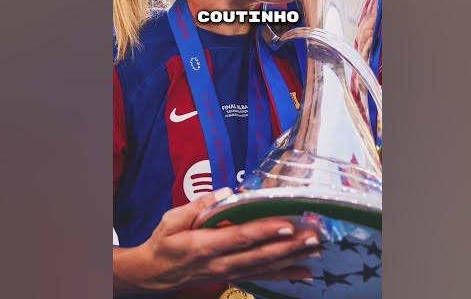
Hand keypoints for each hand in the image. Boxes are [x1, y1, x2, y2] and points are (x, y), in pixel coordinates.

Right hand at [113, 188, 320, 293]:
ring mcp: (230, 273)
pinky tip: (304, 271)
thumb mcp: (171, 220)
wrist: (154, 274)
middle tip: (313, 235)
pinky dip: (285, 275)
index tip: (287, 222)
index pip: (240, 237)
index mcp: (205, 246)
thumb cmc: (164, 243)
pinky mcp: (234, 277)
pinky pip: (263, 277)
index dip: (265, 231)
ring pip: (265, 267)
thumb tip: (225, 192)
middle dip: (289, 245)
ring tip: (316, 248)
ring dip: (293, 258)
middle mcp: (221, 263)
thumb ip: (197, 206)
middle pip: (260, 254)